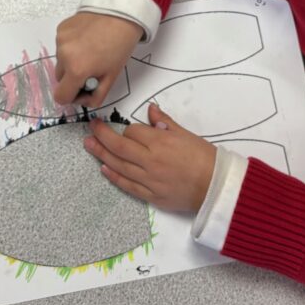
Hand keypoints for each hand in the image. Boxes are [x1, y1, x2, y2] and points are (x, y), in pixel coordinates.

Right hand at [54, 12, 142, 107]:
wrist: (122, 13)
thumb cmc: (120, 46)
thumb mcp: (112, 77)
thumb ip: (96, 96)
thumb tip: (83, 100)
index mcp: (76, 70)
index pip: (61, 97)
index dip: (73, 96)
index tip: (84, 88)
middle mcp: (63, 56)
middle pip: (60, 78)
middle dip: (73, 77)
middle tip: (92, 68)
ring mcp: (60, 40)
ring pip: (61, 61)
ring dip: (72, 61)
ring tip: (91, 50)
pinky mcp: (61, 28)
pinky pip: (61, 45)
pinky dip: (71, 46)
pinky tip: (86, 39)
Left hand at [84, 104, 216, 212]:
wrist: (215, 186)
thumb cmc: (204, 158)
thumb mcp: (186, 134)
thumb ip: (165, 122)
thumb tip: (150, 109)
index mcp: (161, 142)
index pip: (133, 132)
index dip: (127, 129)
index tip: (125, 129)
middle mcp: (151, 160)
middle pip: (119, 146)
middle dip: (102, 135)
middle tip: (91, 128)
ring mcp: (149, 179)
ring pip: (119, 165)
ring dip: (101, 154)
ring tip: (88, 145)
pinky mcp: (150, 195)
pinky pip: (127, 185)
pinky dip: (114, 176)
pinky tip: (103, 168)